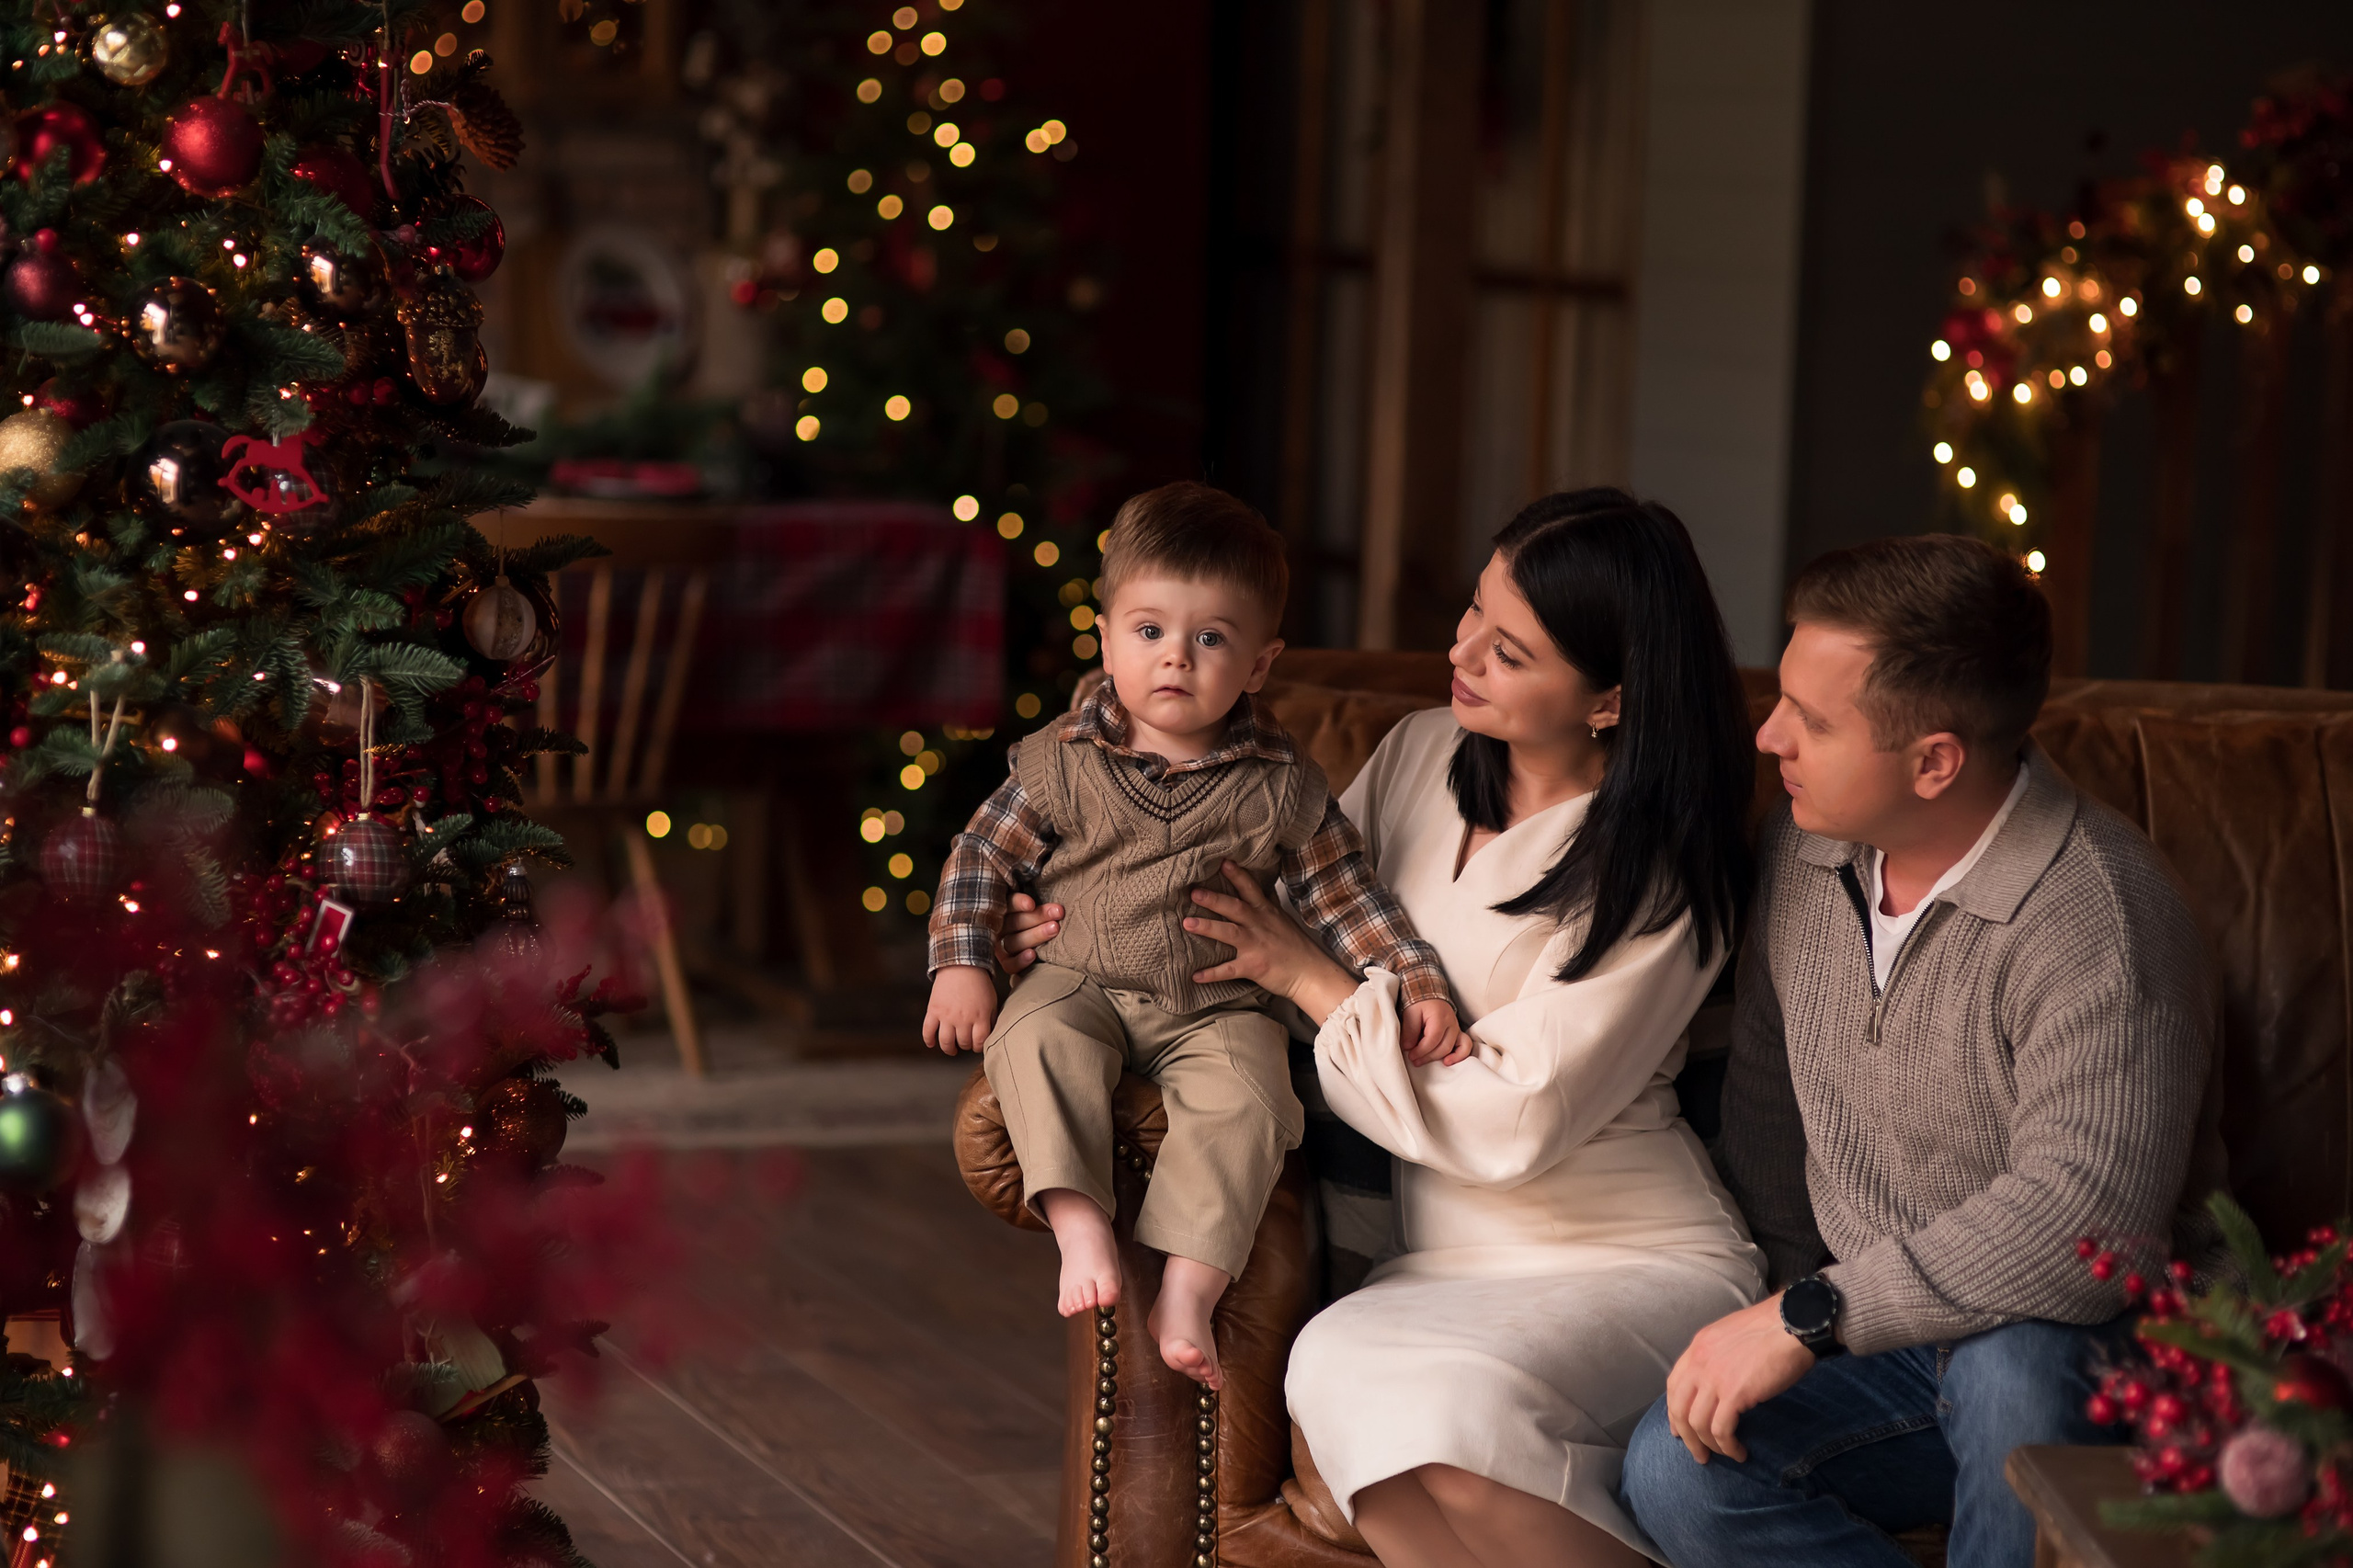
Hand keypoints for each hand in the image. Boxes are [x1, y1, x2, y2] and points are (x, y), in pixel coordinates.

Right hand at [923, 965, 998, 1053]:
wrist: (961, 965)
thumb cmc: (979, 983)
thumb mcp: (992, 1001)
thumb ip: (991, 1019)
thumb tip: (991, 1035)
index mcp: (980, 1017)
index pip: (980, 1042)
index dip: (979, 1047)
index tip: (977, 1045)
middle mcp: (963, 1019)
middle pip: (963, 1043)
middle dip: (965, 1045)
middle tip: (965, 1043)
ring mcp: (947, 1016)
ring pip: (946, 1041)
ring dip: (949, 1049)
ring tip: (952, 1049)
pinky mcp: (933, 1010)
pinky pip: (928, 1031)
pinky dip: (928, 1040)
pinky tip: (931, 1044)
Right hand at [995, 892, 1063, 974]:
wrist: (1038, 945)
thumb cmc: (1040, 918)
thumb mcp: (1036, 907)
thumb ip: (1036, 903)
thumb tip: (1052, 900)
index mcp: (1004, 909)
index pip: (1008, 903)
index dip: (1018, 903)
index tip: (1032, 904)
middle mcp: (1000, 927)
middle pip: (1014, 922)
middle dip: (1038, 916)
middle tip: (1058, 912)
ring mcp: (1001, 946)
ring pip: (1014, 942)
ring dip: (1035, 935)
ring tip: (1055, 928)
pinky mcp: (1006, 963)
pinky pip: (1009, 964)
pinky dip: (1020, 960)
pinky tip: (1033, 954)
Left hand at [1183, 861, 1356, 1020]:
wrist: (1310, 973)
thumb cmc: (1295, 946)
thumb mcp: (1281, 919)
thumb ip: (1266, 903)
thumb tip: (1255, 886)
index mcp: (1265, 912)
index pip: (1250, 888)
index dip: (1236, 875)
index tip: (1222, 861)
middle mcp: (1259, 925)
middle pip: (1234, 908)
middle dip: (1214, 899)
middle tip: (1194, 892)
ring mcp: (1255, 946)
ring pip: (1229, 933)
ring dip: (1208, 927)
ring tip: (1187, 923)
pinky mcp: (1253, 966)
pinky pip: (1229, 970)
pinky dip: (1211, 974)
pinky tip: (1195, 975)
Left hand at [1401, 999, 1470, 1065]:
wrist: (1428, 992)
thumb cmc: (1419, 1003)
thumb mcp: (1410, 1013)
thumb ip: (1409, 1031)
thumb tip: (1408, 1047)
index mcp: (1440, 1017)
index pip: (1433, 1040)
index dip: (1421, 1051)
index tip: (1410, 1055)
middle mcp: (1452, 1023)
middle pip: (1444, 1047)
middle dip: (1428, 1057)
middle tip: (1414, 1060)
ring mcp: (1457, 1028)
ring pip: (1455, 1048)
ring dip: (1440, 1058)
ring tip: (1428, 1063)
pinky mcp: (1458, 1033)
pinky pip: (1465, 1046)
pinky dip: (1459, 1056)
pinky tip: (1448, 1061)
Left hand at [1662, 1293, 1817, 1463]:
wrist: (1792, 1324)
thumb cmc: (1772, 1328)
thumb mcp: (1732, 1335)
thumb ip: (1719, 1355)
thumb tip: (1720, 1379)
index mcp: (1698, 1346)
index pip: (1674, 1385)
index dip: (1675, 1411)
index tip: (1680, 1430)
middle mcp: (1699, 1362)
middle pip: (1679, 1408)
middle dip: (1687, 1436)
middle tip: (1699, 1454)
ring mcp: (1714, 1378)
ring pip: (1697, 1423)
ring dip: (1708, 1446)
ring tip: (1724, 1455)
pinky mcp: (1734, 1394)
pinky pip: (1721, 1429)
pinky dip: (1728, 1446)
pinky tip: (1739, 1452)